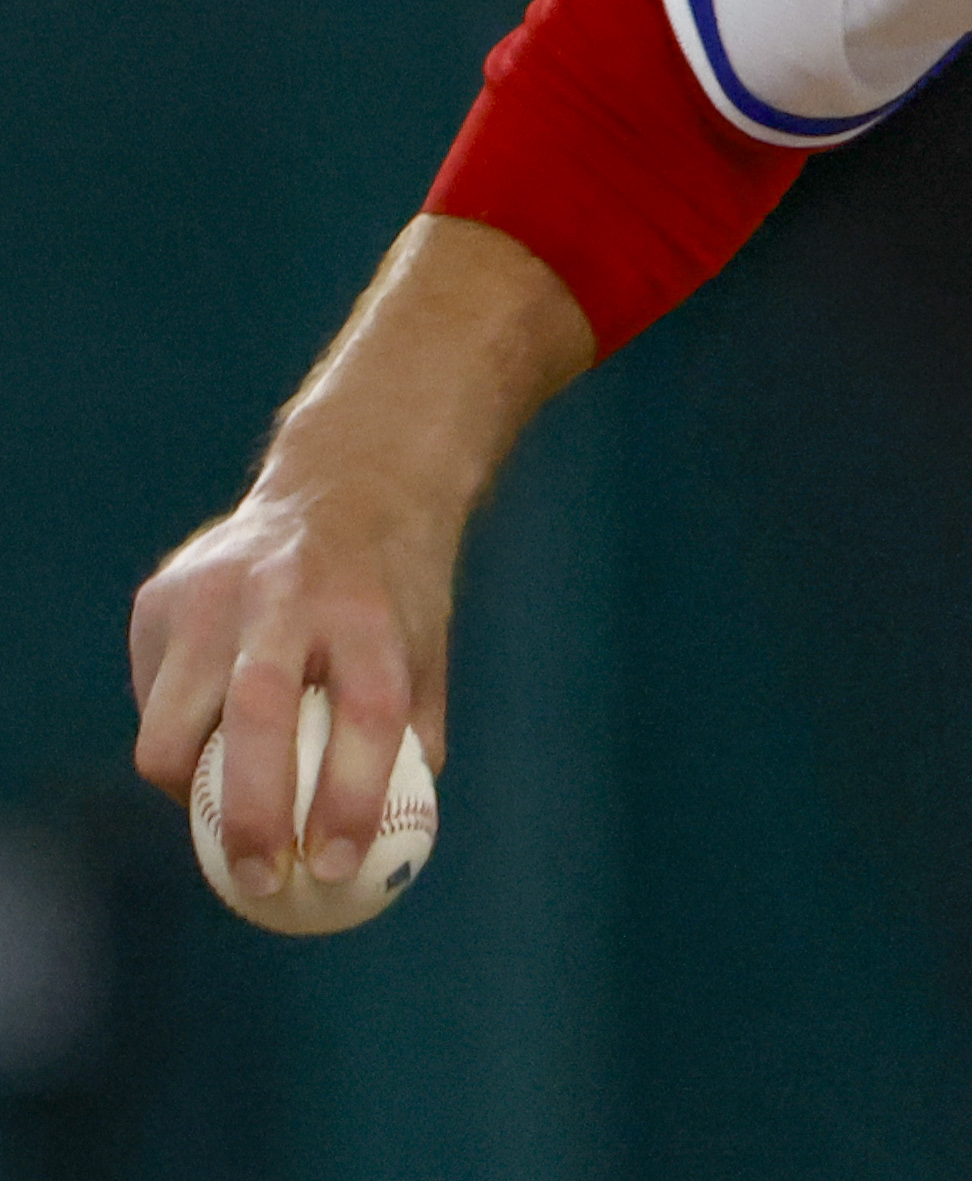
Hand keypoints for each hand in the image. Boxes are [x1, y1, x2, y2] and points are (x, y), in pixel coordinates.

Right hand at [129, 463, 461, 899]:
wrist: (346, 485)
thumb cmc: (393, 595)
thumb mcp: (424, 651)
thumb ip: (410, 742)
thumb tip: (389, 851)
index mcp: (368, 609)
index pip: (365, 713)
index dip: (350, 799)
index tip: (335, 868)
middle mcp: (285, 595)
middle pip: (256, 718)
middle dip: (253, 816)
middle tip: (261, 880)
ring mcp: (209, 593)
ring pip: (170, 728)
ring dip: (193, 791)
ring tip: (227, 814)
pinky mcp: (158, 600)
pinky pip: (153, 703)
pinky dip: (177, 741)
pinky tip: (210, 737)